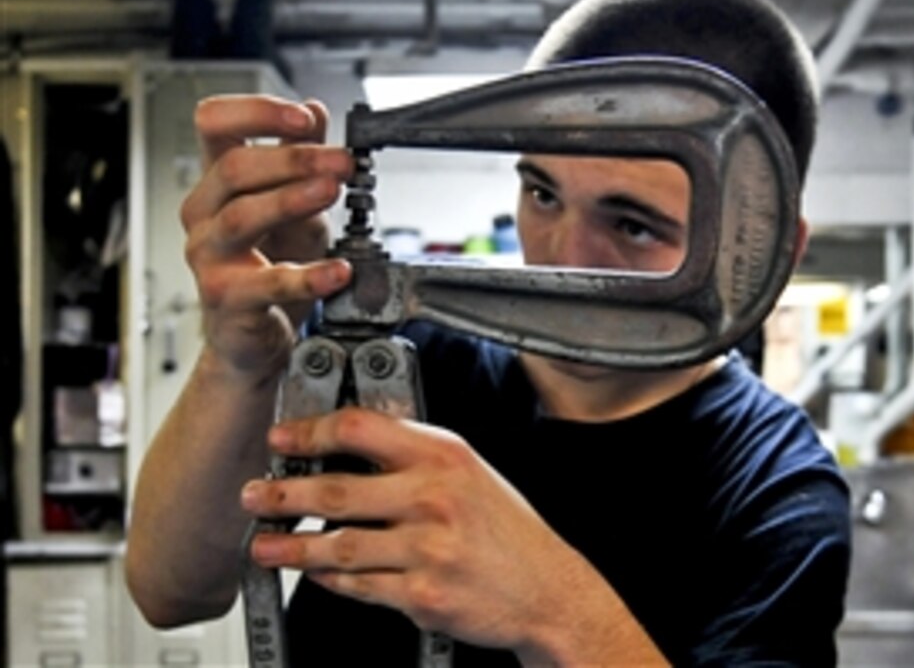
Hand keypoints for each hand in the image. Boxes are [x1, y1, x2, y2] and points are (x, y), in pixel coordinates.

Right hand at [181, 95, 355, 381]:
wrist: (256, 333)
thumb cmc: (270, 265)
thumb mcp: (295, 203)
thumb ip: (302, 159)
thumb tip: (315, 110)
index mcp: (217, 181)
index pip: (215, 123)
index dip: (258, 113)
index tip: (305, 117)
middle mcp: (204, 213)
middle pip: (234, 168)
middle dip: (294, 158)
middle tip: (342, 162)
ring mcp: (209, 255)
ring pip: (241, 216)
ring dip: (292, 200)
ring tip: (331, 192)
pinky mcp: (226, 297)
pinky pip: (268, 283)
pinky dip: (310, 276)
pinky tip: (339, 270)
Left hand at [240, 407, 598, 654]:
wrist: (546, 590)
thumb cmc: (506, 531)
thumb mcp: (470, 472)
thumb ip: (415, 455)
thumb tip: (349, 444)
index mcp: (445, 456)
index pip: (362, 429)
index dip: (312, 431)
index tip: (284, 438)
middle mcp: (434, 498)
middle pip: (337, 490)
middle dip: (284, 493)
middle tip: (257, 494)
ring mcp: (427, 549)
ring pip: (337, 545)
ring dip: (291, 546)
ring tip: (265, 544)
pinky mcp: (420, 594)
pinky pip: (357, 585)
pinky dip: (328, 579)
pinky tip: (314, 572)